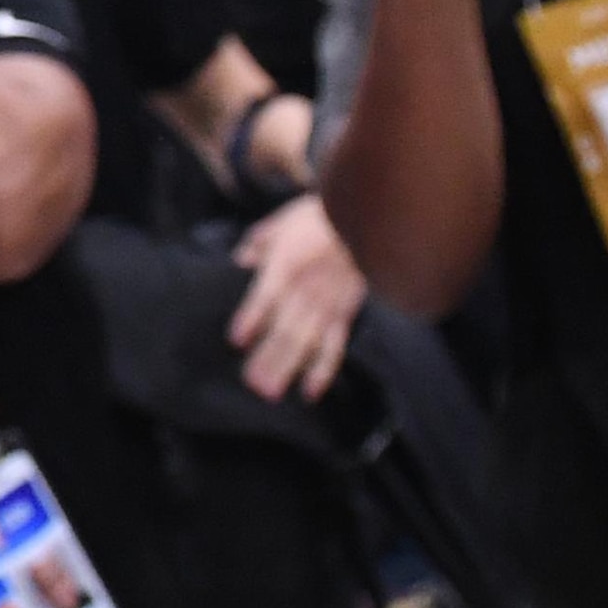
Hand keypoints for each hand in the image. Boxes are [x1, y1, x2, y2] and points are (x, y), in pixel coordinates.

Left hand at [225, 192, 366, 402]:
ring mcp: (325, 306)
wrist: (371, 216)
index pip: (264, 298)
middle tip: (251, 384)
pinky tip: (309, 391)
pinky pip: (333, 347)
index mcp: (286, 267)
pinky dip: (322, 370)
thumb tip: (240, 259)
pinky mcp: (344, 314)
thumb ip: (259, 242)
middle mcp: (304, 291)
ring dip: (286, 368)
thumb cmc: (324, 215)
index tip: (236, 340)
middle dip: (266, 358)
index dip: (251, 319)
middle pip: (283, 329)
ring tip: (269, 392)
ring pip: (303, 344)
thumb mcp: (283, 221)